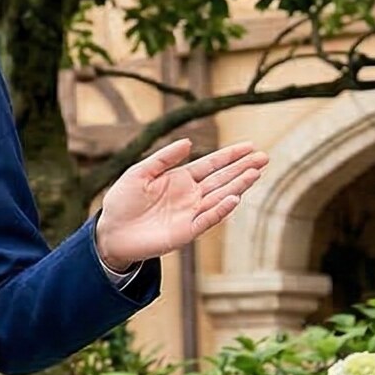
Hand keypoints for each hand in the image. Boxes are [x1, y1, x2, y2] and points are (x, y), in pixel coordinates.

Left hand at [94, 138, 267, 270]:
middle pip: (222, 179)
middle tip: (264, 157)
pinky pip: (207, 219)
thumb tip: (188, 142)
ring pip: (220, 197)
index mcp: (180, 179)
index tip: (250, 146)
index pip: (211, 165)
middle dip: (242, 168)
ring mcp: (190, 213)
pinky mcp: (186, 232)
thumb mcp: (139, 173)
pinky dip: (220, 210)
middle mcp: (190, 195)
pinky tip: (234, 198)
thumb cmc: (122, 202)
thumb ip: (162, 158)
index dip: (230, 156)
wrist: (110, 232)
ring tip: (255, 172)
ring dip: (238, 186)